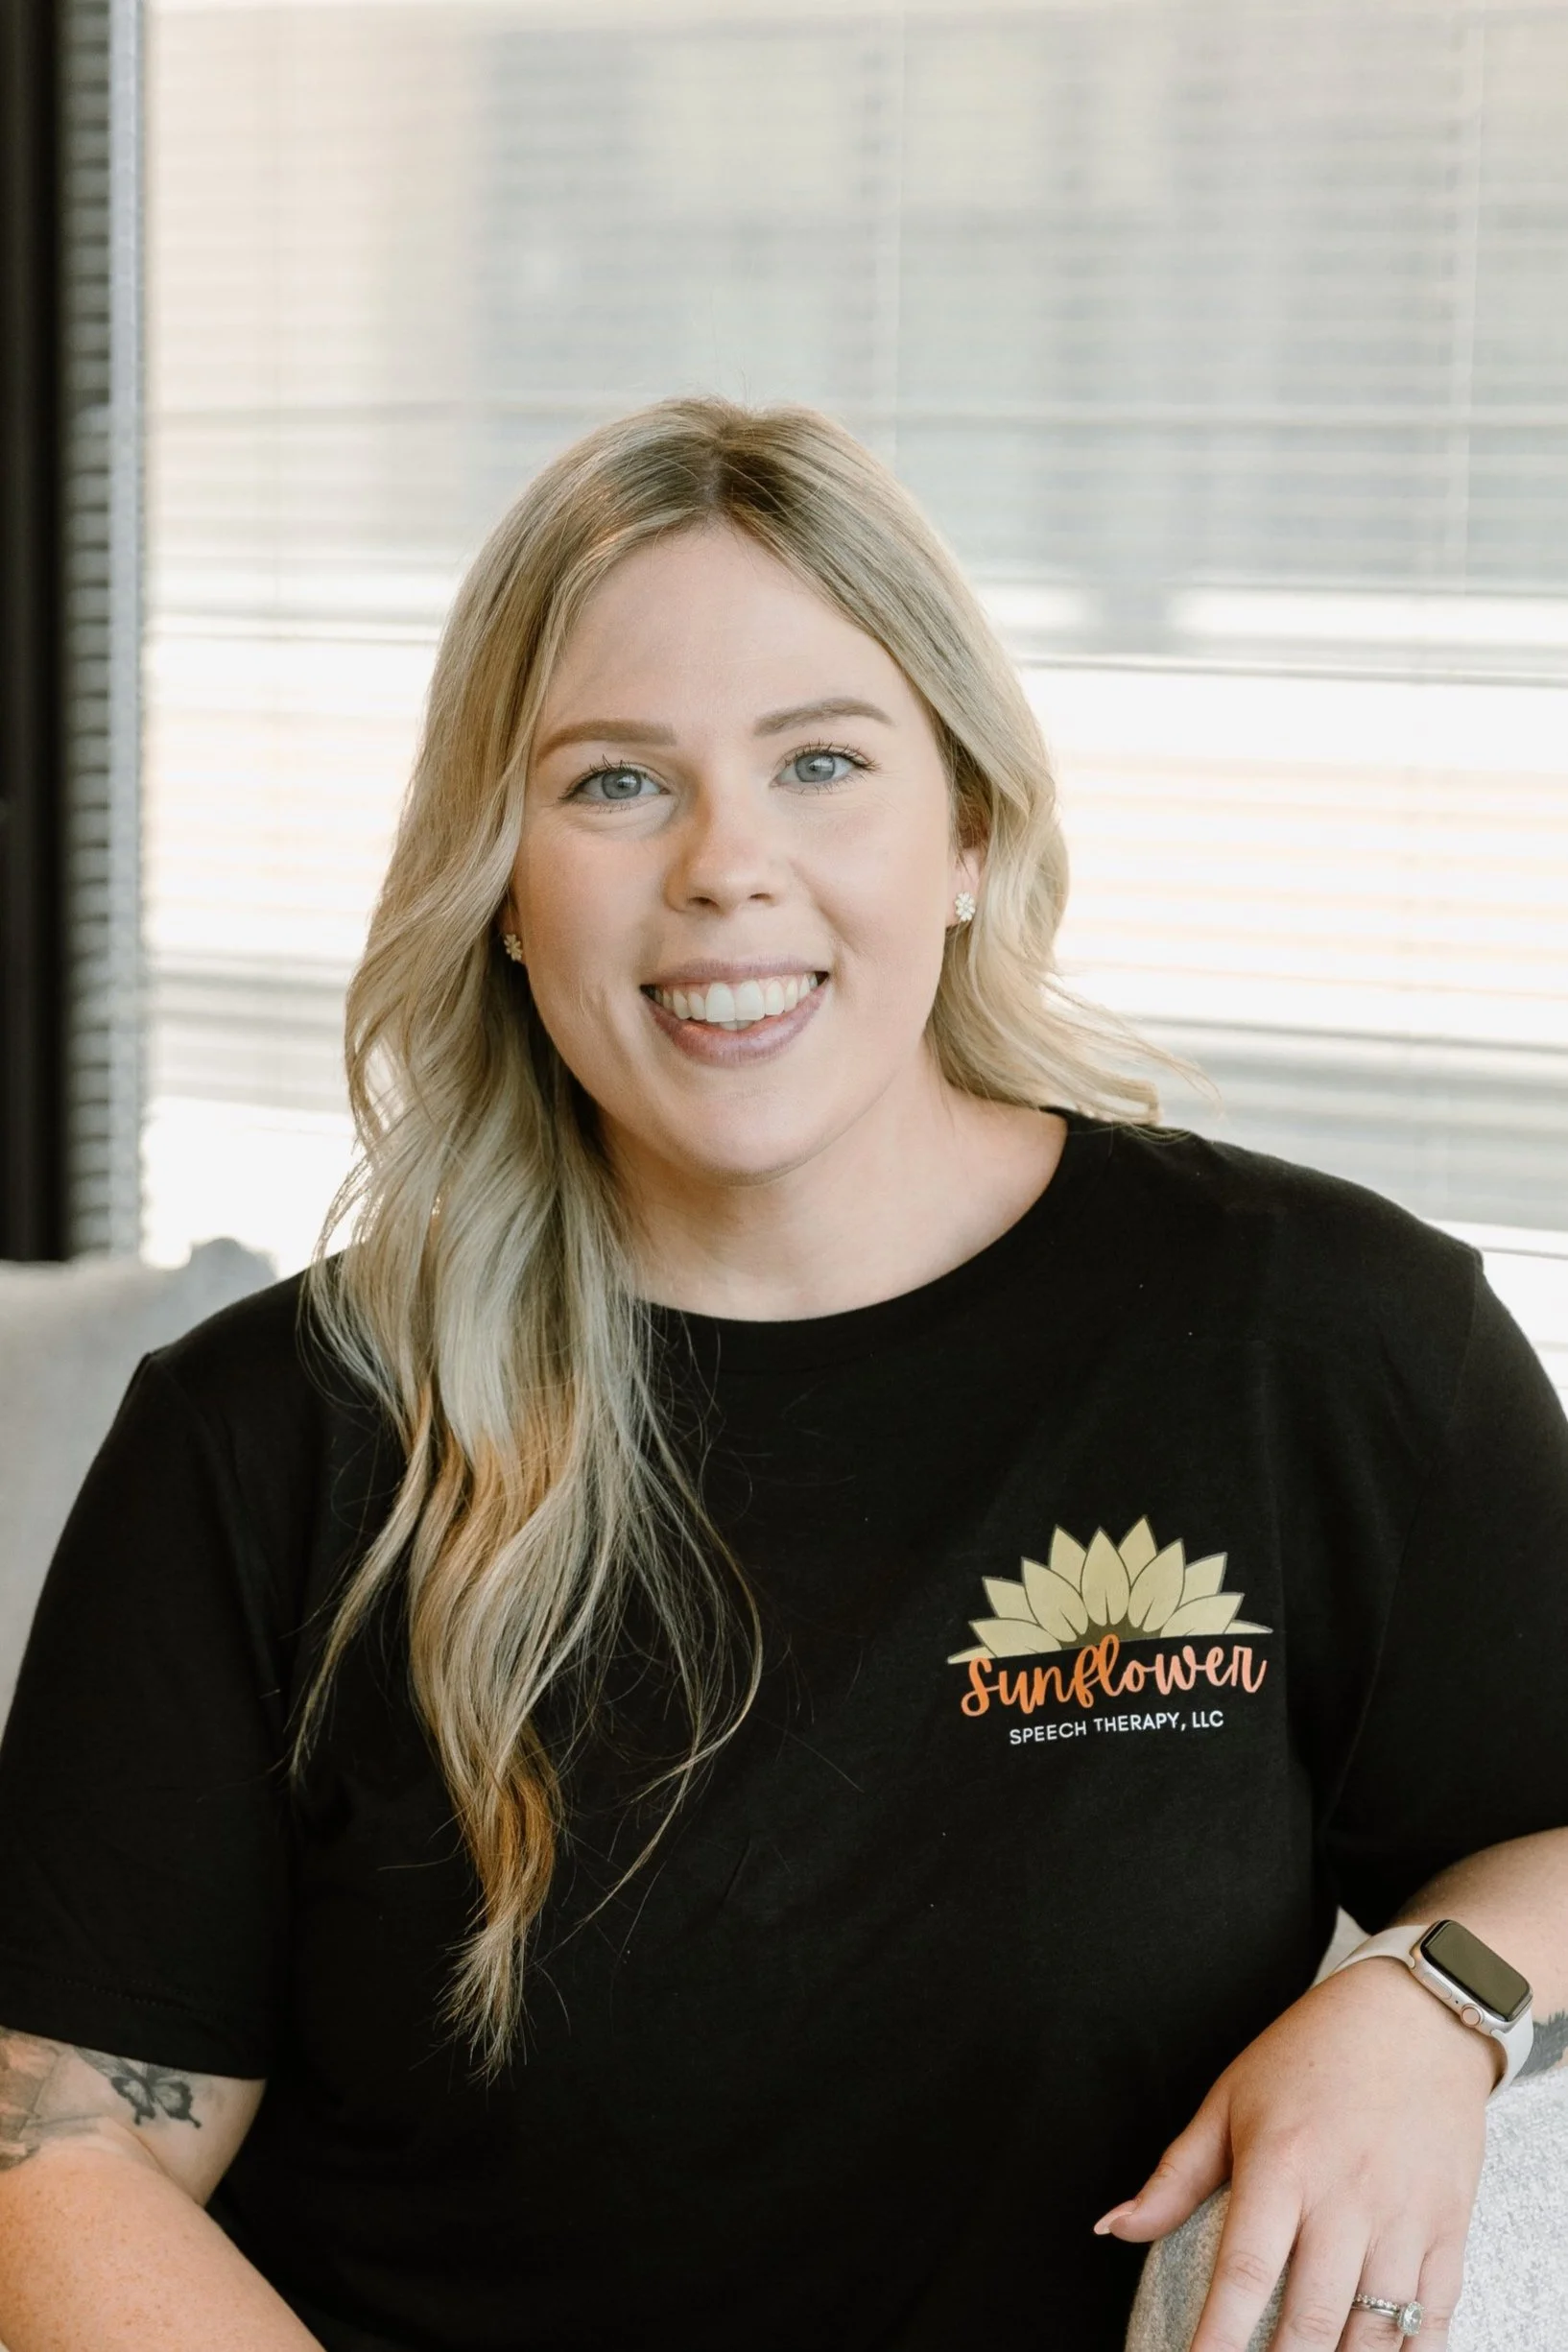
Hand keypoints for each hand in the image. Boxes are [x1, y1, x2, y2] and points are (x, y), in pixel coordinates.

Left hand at [1094, 1956, 1496, 2348]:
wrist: (1415, 2015)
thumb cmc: (1311, 2054)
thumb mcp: (1230, 2099)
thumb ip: (1175, 2175)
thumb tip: (1114, 2227)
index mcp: (1282, 2163)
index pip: (1245, 2271)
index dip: (1218, 2337)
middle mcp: (1345, 2196)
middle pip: (1310, 2317)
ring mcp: (1403, 2217)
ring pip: (1374, 2331)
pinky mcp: (1448, 2227)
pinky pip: (1434, 2317)